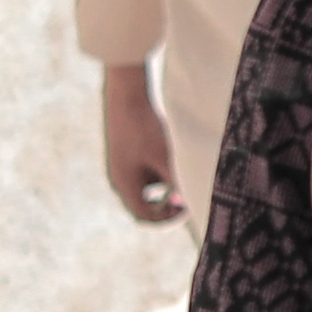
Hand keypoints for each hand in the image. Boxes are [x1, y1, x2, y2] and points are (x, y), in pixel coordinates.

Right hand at [99, 65, 180, 226]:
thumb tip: (190, 204)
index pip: (145, 215)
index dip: (167, 217)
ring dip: (164, 183)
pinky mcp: (126, 151)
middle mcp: (120, 177)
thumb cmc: (146, 127)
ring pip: (146, 186)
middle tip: (186, 195)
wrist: (127, 94)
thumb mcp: (166, 157)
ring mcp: (121, 164)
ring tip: (179, 169)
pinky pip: (143, 170)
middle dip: (167, 201)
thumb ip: (177, 182)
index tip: (185, 207)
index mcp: (126, 183)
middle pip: (145, 203)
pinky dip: (158, 169)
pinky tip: (170, 153)